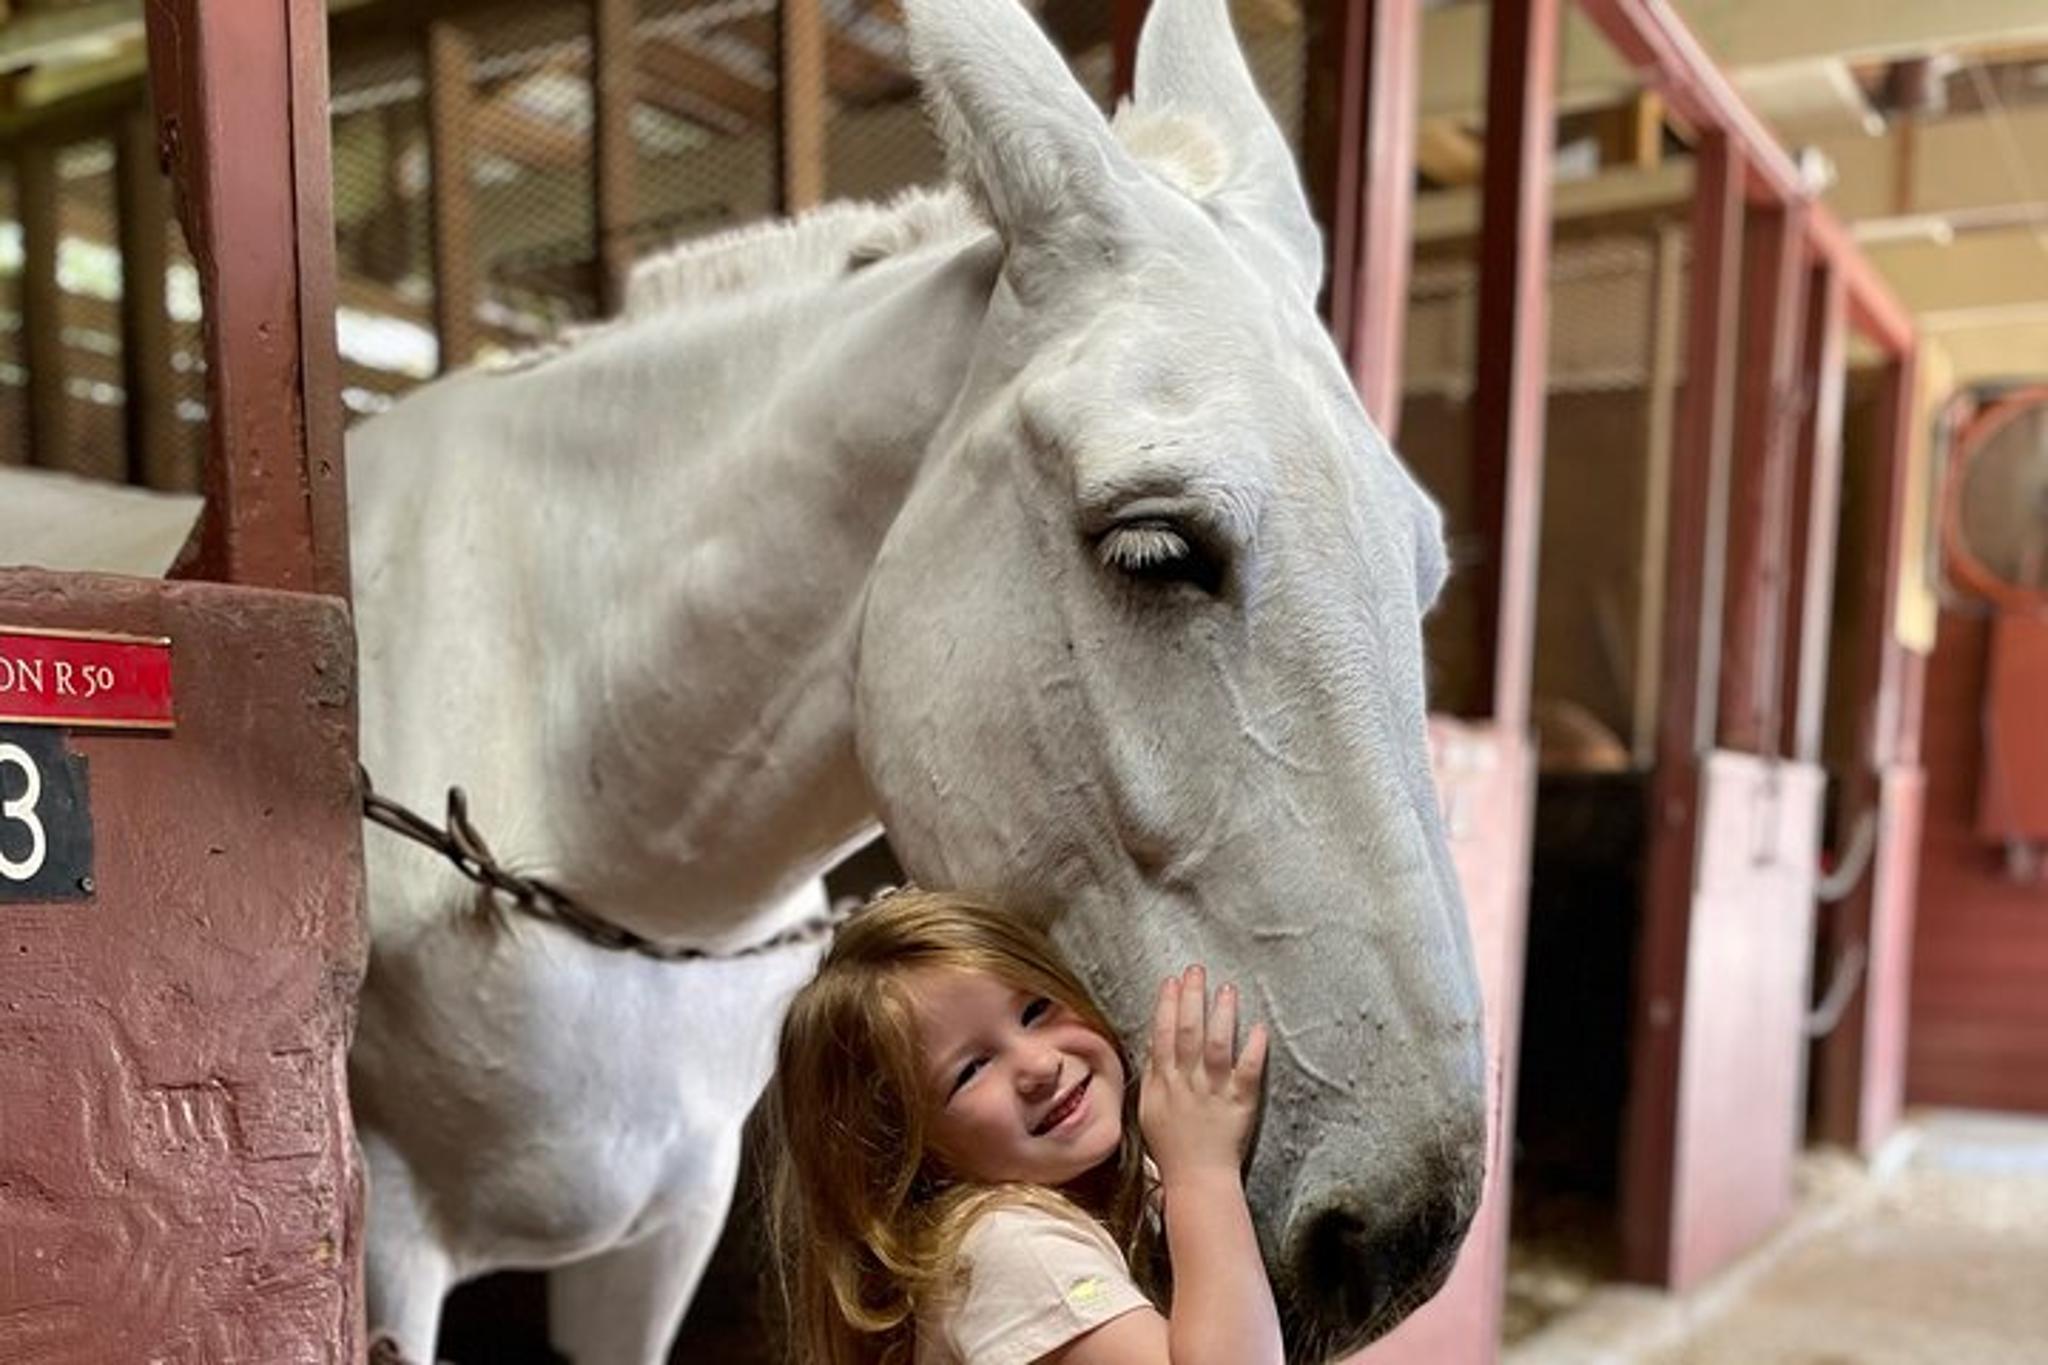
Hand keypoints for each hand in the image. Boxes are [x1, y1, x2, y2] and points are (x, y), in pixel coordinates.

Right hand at [1138, 965, 1268, 1184]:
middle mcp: (1187, 1082)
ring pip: (1217, 1046)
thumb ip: (1154, 1075)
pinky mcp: (1239, 1104)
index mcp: (1164, 1082)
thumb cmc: (1171, 1147)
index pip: (1163, 1035)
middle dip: (1192, 998)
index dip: (1167, 1006)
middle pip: (1188, 1032)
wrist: (1196, 1180)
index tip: (1172, 981)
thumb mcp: (1149, 1109)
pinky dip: (1254, 1049)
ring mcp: (1214, 1092)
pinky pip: (1248, 1072)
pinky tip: (1259, 1028)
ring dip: (1221, 1015)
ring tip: (1226, 989)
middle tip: (1197, 970)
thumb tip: (1155, 1043)